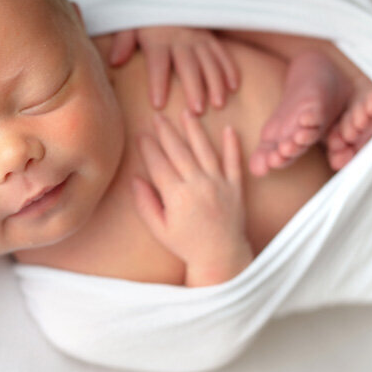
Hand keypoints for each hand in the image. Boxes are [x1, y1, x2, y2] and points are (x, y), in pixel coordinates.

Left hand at [108, 27, 239, 113]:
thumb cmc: (144, 18)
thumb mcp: (129, 25)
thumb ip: (123, 42)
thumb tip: (115, 61)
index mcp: (157, 39)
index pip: (158, 63)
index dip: (158, 83)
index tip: (158, 104)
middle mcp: (180, 39)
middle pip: (188, 66)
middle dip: (194, 88)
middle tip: (197, 111)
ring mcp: (198, 38)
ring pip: (209, 62)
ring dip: (215, 83)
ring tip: (218, 104)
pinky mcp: (210, 38)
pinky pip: (222, 54)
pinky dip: (230, 69)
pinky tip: (234, 87)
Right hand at [131, 110, 252, 286]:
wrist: (221, 258)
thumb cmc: (186, 246)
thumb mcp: (159, 229)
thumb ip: (145, 203)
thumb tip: (135, 178)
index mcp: (177, 196)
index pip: (159, 164)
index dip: (148, 147)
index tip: (141, 134)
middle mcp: (198, 186)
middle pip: (179, 152)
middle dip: (166, 132)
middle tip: (158, 116)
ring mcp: (219, 185)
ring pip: (205, 150)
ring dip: (195, 130)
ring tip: (187, 113)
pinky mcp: (236, 188)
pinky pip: (234, 162)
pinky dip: (232, 145)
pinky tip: (228, 129)